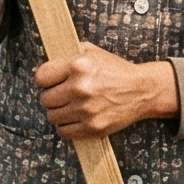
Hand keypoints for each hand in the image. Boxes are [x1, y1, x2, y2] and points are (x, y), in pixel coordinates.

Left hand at [33, 43, 177, 139]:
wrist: (142, 90)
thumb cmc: (116, 70)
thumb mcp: (93, 52)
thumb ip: (69, 53)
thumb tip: (48, 59)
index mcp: (78, 65)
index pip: (41, 77)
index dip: (44, 80)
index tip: (50, 83)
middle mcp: (80, 87)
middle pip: (45, 99)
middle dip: (52, 97)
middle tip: (62, 96)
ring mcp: (86, 109)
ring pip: (52, 117)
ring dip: (59, 113)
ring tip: (70, 107)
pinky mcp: (93, 127)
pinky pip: (64, 132)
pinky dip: (66, 127)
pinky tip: (75, 119)